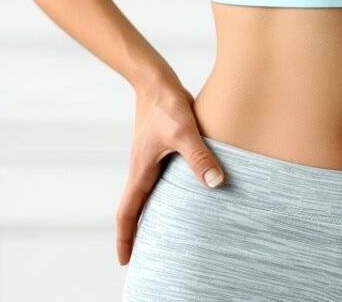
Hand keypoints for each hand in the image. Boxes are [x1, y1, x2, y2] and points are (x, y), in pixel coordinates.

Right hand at [115, 84, 226, 265]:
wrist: (157, 81)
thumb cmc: (166, 104)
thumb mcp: (184, 131)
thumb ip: (199, 157)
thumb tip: (216, 184)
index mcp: (141, 171)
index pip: (128, 212)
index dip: (126, 238)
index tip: (126, 260)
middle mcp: (143, 169)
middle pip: (136, 210)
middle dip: (138, 234)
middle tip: (144, 258)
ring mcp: (151, 161)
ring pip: (149, 197)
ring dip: (152, 217)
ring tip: (164, 237)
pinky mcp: (162, 151)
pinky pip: (161, 183)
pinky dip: (166, 198)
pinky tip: (183, 200)